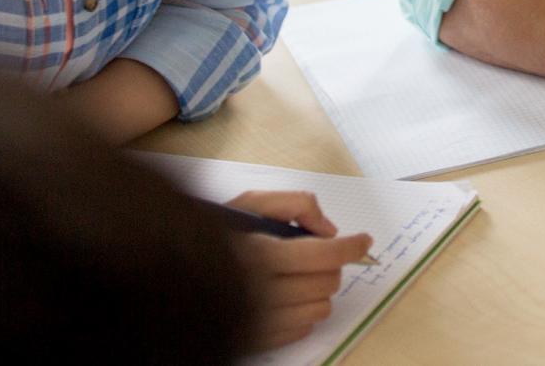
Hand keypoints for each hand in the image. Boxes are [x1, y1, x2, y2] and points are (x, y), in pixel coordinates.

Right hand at [227, 190, 375, 349]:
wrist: (180, 273)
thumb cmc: (217, 235)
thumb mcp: (250, 204)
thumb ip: (294, 204)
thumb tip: (329, 230)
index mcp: (256, 252)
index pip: (321, 255)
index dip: (350, 247)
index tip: (364, 241)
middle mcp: (257, 291)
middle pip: (326, 283)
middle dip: (331, 266)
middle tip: (317, 256)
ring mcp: (257, 321)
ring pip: (320, 309)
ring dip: (319, 291)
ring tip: (298, 277)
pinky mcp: (257, 341)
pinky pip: (303, 330)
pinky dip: (303, 312)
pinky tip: (286, 297)